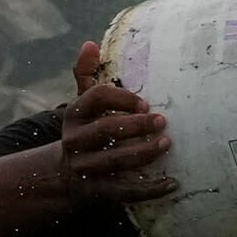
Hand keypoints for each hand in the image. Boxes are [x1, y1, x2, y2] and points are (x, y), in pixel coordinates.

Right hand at [55, 39, 176, 205]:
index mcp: (74, 115)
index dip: (122, 98)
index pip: (95, 98)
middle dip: (136, 125)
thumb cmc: (87, 130)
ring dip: (143, 152)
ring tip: (167, 143)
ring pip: (115, 160)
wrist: (64, 174)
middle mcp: (75, 140)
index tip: (145, 102)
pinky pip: (124, 191)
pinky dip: (149, 188)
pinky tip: (172, 183)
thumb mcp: (83, 104)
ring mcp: (84, 167)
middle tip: (162, 121)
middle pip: (106, 130)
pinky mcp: (96, 191)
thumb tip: (90, 44)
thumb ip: (87, 74)